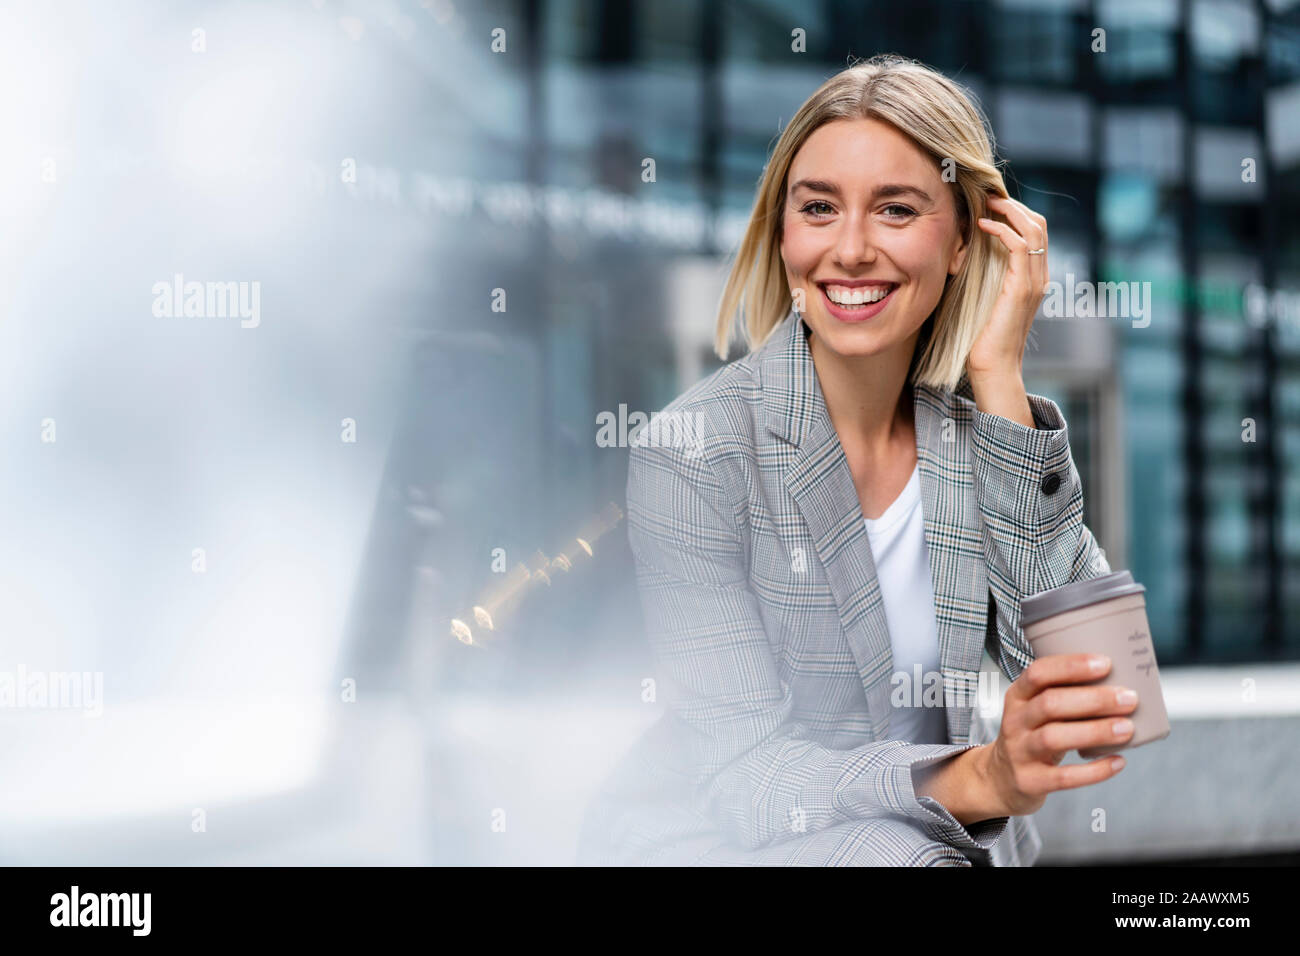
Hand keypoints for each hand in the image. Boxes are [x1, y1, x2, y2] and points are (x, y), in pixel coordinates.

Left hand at [967, 194, 1048, 383]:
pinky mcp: (1021, 288)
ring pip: (1034, 230)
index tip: (992, 205)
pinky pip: (1019, 247)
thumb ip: (988, 277)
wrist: (994, 366)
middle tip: (989, 197)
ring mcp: (1034, 282)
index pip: (1036, 232)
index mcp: (1033, 277)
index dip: (1017, 213)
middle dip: (1015, 206)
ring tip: (987, 204)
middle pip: (1040, 225)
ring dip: (1010, 212)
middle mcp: (1039, 276)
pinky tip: (982, 227)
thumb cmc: (985, 337)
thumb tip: (970, 255)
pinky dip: (1002, 230)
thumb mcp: (987, 299)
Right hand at [980, 653, 1137, 816]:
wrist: (1001, 778)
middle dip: (1093, 699)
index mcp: (1017, 696)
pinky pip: (1064, 777)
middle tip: (1128, 698)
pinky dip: (1094, 770)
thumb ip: (1063, 696)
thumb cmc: (1032, 736)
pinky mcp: (1029, 781)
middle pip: (1050, 704)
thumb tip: (1119, 683)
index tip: (1105, 663)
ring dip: (1095, 731)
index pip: (1038, 673)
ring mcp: (1019, 752)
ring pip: (1054, 737)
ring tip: (1127, 728)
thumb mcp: (1034, 710)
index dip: (1071, 666)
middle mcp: (1015, 721)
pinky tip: (1118, 761)